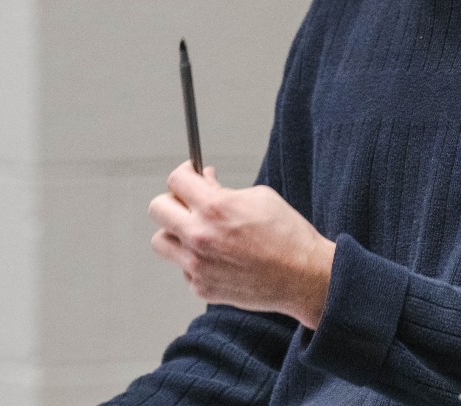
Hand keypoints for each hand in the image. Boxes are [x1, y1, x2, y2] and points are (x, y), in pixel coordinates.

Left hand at [148, 161, 334, 328]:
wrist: (303, 276)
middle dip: (173, 200)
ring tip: (199, 232)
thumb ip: (225, 191)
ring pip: (161, 241)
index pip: (176, 180)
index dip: (184, 173)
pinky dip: (196, 259)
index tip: (191, 174)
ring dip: (176, 232)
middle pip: (157, 209)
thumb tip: (205, 184)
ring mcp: (196, 265)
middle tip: (189, 202)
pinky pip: (183, 267)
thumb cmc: (288, 235)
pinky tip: (220, 257)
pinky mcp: (200, 287)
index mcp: (215, 208)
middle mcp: (199, 236)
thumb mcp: (260, 198)